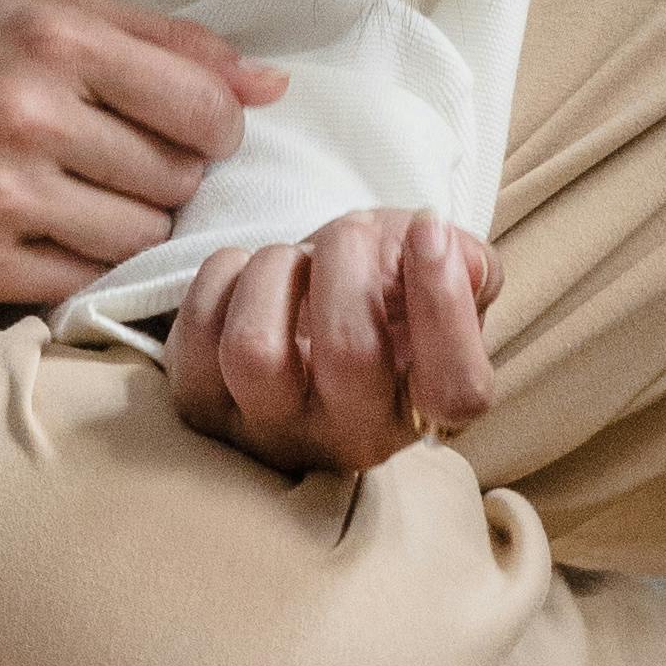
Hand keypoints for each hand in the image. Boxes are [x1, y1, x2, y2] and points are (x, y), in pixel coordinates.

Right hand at [0, 0, 287, 306]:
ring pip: (143, 236)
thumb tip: (275, 87)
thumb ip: (178, 45)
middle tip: (120, 157)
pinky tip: (56, 225)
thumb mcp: (70, 19)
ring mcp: (2, 193)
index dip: (217, 128)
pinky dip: (88, 257)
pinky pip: (89, 278)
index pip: (205, 110)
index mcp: (58, 40)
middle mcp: (29, 115)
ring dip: (135, 221)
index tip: (190, 128)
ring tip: (90, 191)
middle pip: (178, 178)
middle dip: (169, 173)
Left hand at [170, 207, 499, 475]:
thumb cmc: (378, 306)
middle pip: (348, 351)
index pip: (454, 390)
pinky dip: (223, 274)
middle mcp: (347, 437)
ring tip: (292, 259)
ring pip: (255, 349)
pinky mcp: (201, 406)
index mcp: (422, 411)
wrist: (301, 335)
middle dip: (348, 257)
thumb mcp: (436, 286)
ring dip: (276, 268)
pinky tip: (247, 277)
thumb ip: (466, 269)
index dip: (445, 305)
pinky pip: (199, 328)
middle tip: (352, 231)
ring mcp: (266, 430)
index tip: (429, 228)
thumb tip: (451, 252)